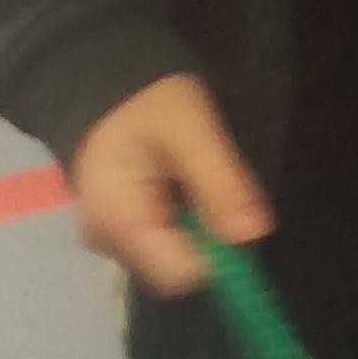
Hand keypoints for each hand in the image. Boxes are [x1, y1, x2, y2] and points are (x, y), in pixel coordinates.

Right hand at [69, 73, 269, 299]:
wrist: (106, 86)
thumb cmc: (149, 102)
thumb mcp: (192, 130)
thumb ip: (222, 182)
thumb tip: (253, 234)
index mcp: (116, 218)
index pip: (177, 273)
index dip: (217, 254)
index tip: (230, 213)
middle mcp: (104, 239)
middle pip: (174, 271)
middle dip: (205, 239)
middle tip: (206, 186)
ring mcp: (107, 239)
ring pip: (170, 259)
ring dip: (194, 230)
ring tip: (187, 180)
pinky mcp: (115, 233)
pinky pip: (159, 245)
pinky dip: (179, 223)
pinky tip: (175, 188)